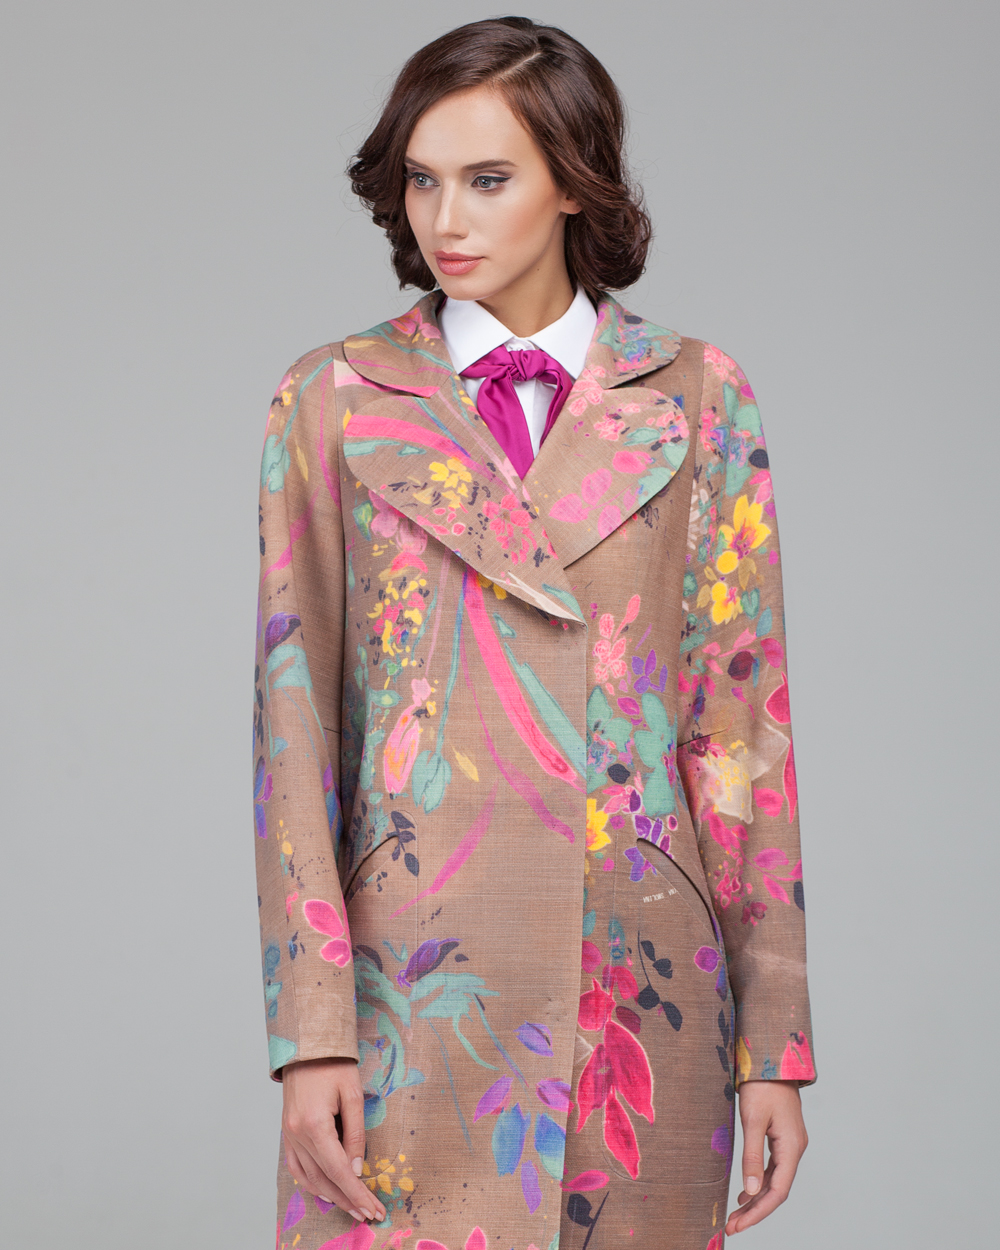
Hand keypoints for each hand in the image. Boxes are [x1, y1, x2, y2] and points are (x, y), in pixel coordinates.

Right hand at [280, 1057, 386, 1223]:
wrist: (307, 1045)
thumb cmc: (334, 1065)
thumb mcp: (353, 1095)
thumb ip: (355, 1135)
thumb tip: (357, 1170)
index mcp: (315, 1125)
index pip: (339, 1171)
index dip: (357, 1193)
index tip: (373, 1209)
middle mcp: (297, 1134)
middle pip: (323, 1179)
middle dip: (347, 1199)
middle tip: (368, 1213)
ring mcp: (288, 1135)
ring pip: (308, 1177)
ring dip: (331, 1196)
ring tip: (352, 1207)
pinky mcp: (287, 1132)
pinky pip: (297, 1167)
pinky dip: (311, 1182)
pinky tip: (326, 1190)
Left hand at [725, 1079, 807, 1235]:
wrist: (771, 1058)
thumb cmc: (762, 1085)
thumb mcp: (753, 1119)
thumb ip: (752, 1155)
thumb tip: (751, 1190)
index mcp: (791, 1147)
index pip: (778, 1192)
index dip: (758, 1212)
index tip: (737, 1225)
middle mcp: (795, 1149)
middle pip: (777, 1190)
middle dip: (755, 1210)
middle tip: (731, 1226)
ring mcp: (790, 1143)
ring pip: (775, 1180)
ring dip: (756, 1198)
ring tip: (735, 1214)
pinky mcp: (782, 1136)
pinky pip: (773, 1167)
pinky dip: (759, 1181)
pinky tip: (746, 1190)